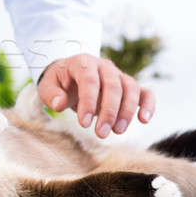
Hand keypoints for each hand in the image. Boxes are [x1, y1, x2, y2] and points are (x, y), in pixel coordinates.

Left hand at [38, 54, 154, 137]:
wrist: (69, 75)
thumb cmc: (58, 82)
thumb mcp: (47, 86)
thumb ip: (51, 95)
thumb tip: (60, 105)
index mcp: (82, 63)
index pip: (89, 80)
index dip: (88, 101)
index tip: (83, 124)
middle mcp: (103, 66)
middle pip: (113, 85)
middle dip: (109, 111)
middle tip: (101, 133)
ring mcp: (118, 74)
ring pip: (130, 88)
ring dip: (127, 111)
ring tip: (117, 131)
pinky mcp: (128, 85)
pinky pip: (144, 92)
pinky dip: (148, 104)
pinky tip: (144, 119)